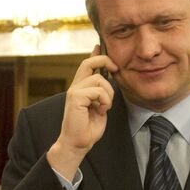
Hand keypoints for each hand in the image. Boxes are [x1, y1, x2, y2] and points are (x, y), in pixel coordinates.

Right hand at [47, 49, 116, 180]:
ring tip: (105, 107)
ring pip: (99, 79)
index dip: (95, 54)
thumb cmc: (88, 128)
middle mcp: (76, 87)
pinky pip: (97, 91)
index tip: (99, 46)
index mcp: (81, 88)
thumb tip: (108, 79)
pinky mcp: (75, 97)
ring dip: (108, 94)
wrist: (78, 143)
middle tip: (115, 69)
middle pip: (88, 63)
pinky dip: (104, 101)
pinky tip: (101, 110)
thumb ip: (102, 93)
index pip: (87, 65)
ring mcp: (74, 91)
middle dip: (104, 60)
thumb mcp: (100, 106)